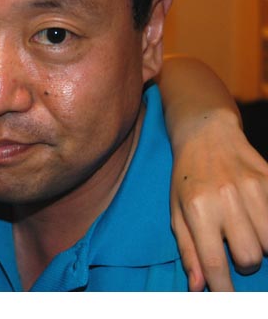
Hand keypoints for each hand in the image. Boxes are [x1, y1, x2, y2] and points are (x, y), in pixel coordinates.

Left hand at [170, 111, 267, 290]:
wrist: (206, 135)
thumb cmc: (186, 178)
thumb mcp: (176, 211)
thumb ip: (188, 250)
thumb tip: (199, 287)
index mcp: (197, 208)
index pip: (215, 264)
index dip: (224, 291)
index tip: (228, 301)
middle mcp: (225, 198)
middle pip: (250, 257)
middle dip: (243, 263)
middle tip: (234, 249)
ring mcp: (252, 188)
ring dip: (260, 247)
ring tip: (246, 233)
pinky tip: (258, 220)